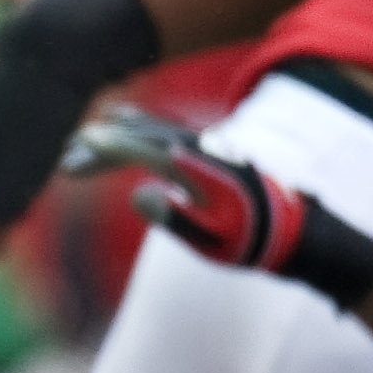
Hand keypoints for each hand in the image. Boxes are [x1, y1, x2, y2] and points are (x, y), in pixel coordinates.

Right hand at [66, 107, 372, 306]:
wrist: (301, 234)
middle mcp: (201, 151)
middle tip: (70, 154)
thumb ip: (173, 218)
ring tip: (96, 129)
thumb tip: (138, 192)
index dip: (104, 151)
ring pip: (158, 130)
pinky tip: (137, 129)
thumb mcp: (212, 242)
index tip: (73, 156)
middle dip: (105, 141)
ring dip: (124, 132)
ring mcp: (210, 150)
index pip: (138, 150)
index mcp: (195, 170)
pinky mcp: (216, 155)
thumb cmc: (253, 244)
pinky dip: (146, 130)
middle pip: (142, 135)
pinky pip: (171, 132)